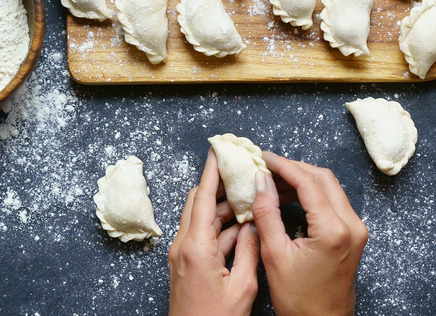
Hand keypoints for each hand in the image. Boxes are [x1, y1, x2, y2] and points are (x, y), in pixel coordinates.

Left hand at [168, 149, 259, 315]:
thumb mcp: (242, 286)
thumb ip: (249, 250)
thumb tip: (253, 225)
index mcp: (196, 248)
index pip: (204, 198)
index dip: (212, 172)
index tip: (217, 150)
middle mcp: (184, 247)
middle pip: (199, 202)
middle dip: (219, 185)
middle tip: (239, 171)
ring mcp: (182, 256)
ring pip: (202, 219)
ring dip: (223, 208)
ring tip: (248, 199)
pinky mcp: (185, 264)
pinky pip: (202, 236)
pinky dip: (220, 227)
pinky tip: (241, 227)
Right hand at [252, 152, 368, 315]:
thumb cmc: (299, 300)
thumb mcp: (274, 255)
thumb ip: (266, 213)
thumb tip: (260, 181)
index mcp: (333, 229)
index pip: (308, 182)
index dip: (284, 166)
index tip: (263, 158)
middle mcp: (352, 225)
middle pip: (323, 179)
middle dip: (294, 168)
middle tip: (267, 166)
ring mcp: (356, 229)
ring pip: (330, 188)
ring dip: (303, 180)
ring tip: (273, 182)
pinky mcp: (354, 235)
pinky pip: (333, 203)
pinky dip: (312, 195)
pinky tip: (289, 197)